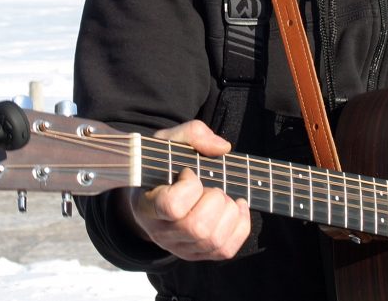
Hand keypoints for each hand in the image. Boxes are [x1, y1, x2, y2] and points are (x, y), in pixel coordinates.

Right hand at [127, 120, 251, 260]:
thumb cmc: (161, 166)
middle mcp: (161, 233)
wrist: (153, 193)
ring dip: (228, 212)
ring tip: (221, 197)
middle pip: (198, 227)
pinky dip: (240, 226)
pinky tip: (236, 207)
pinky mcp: (197, 254)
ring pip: (214, 240)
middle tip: (210, 186)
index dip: (189, 187)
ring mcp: (180, 247)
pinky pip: (226, 250)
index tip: (189, 173)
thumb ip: (193, 134)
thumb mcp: (168, 142)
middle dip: (215, 199)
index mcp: (148, 205)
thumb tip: (223, 148)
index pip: (172, 206)